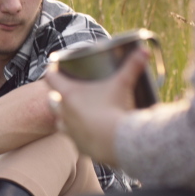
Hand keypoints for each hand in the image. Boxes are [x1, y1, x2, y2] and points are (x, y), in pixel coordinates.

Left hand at [44, 49, 149, 163]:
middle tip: (65, 92)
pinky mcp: (77, 145)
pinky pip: (73, 138)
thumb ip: (132, 66)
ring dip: (64, 116)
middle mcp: (63, 112)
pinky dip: (77, 134)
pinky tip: (85, 132)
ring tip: (74, 113)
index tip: (54, 67)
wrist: (117, 141)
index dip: (51, 70)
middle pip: (51, 100)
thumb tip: (144, 50)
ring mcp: (69, 130)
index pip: (51, 78)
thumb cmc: (115, 108)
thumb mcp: (122, 84)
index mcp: (68, 94)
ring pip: (59, 121)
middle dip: (56, 95)